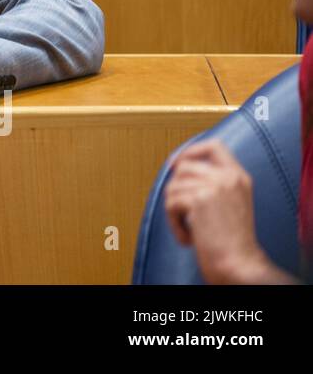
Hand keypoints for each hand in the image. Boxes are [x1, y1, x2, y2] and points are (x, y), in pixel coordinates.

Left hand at [163, 139, 276, 283]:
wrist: (239, 262)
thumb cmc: (231, 240)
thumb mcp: (230, 202)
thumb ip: (213, 182)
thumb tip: (177, 166)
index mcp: (239, 176)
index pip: (214, 145)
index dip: (189, 151)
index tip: (174, 164)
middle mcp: (228, 177)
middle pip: (184, 167)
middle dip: (176, 189)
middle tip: (182, 212)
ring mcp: (214, 185)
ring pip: (173, 186)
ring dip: (174, 211)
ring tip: (189, 228)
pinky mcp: (199, 198)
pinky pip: (170, 204)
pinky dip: (174, 223)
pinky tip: (188, 237)